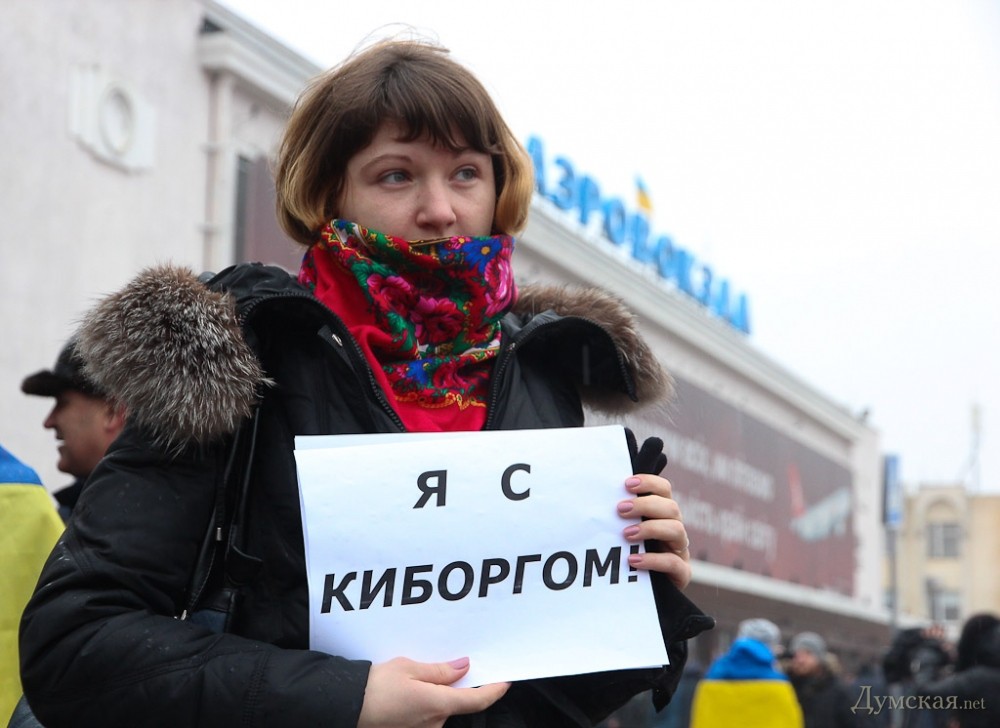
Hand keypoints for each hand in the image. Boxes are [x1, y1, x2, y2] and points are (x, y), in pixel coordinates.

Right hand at [358, 656, 509, 727]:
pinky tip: (406, 692)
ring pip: (439, 709)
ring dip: (434, 694)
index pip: (477, 701)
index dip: (494, 691)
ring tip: (413, 678)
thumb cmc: (374, 687)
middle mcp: (434, 723)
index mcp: (438, 704)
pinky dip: (423, 703)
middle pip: (455, 703)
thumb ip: (439, 670)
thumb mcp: (408, 667)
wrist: (345, 707)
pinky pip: (425, 716)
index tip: (505, 681)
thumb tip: (463, 668)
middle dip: (452, 686)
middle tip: (441, 666)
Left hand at [618, 474, 690, 589]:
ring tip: (626, 535)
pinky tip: (633, 560)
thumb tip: (593, 500)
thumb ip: (618, 518)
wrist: (643, 593)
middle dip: (645, 505)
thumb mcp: (624, 532)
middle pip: (671, 508)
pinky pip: (673, 563)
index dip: (650, 483)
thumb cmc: (628, 555)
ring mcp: (680, 551)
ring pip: (676, 530)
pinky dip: (653, 560)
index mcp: (662, 514)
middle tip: (620, 510)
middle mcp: (674, 529)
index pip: (664, 490)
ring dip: (650, 528)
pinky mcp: (682, 573)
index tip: (627, 484)